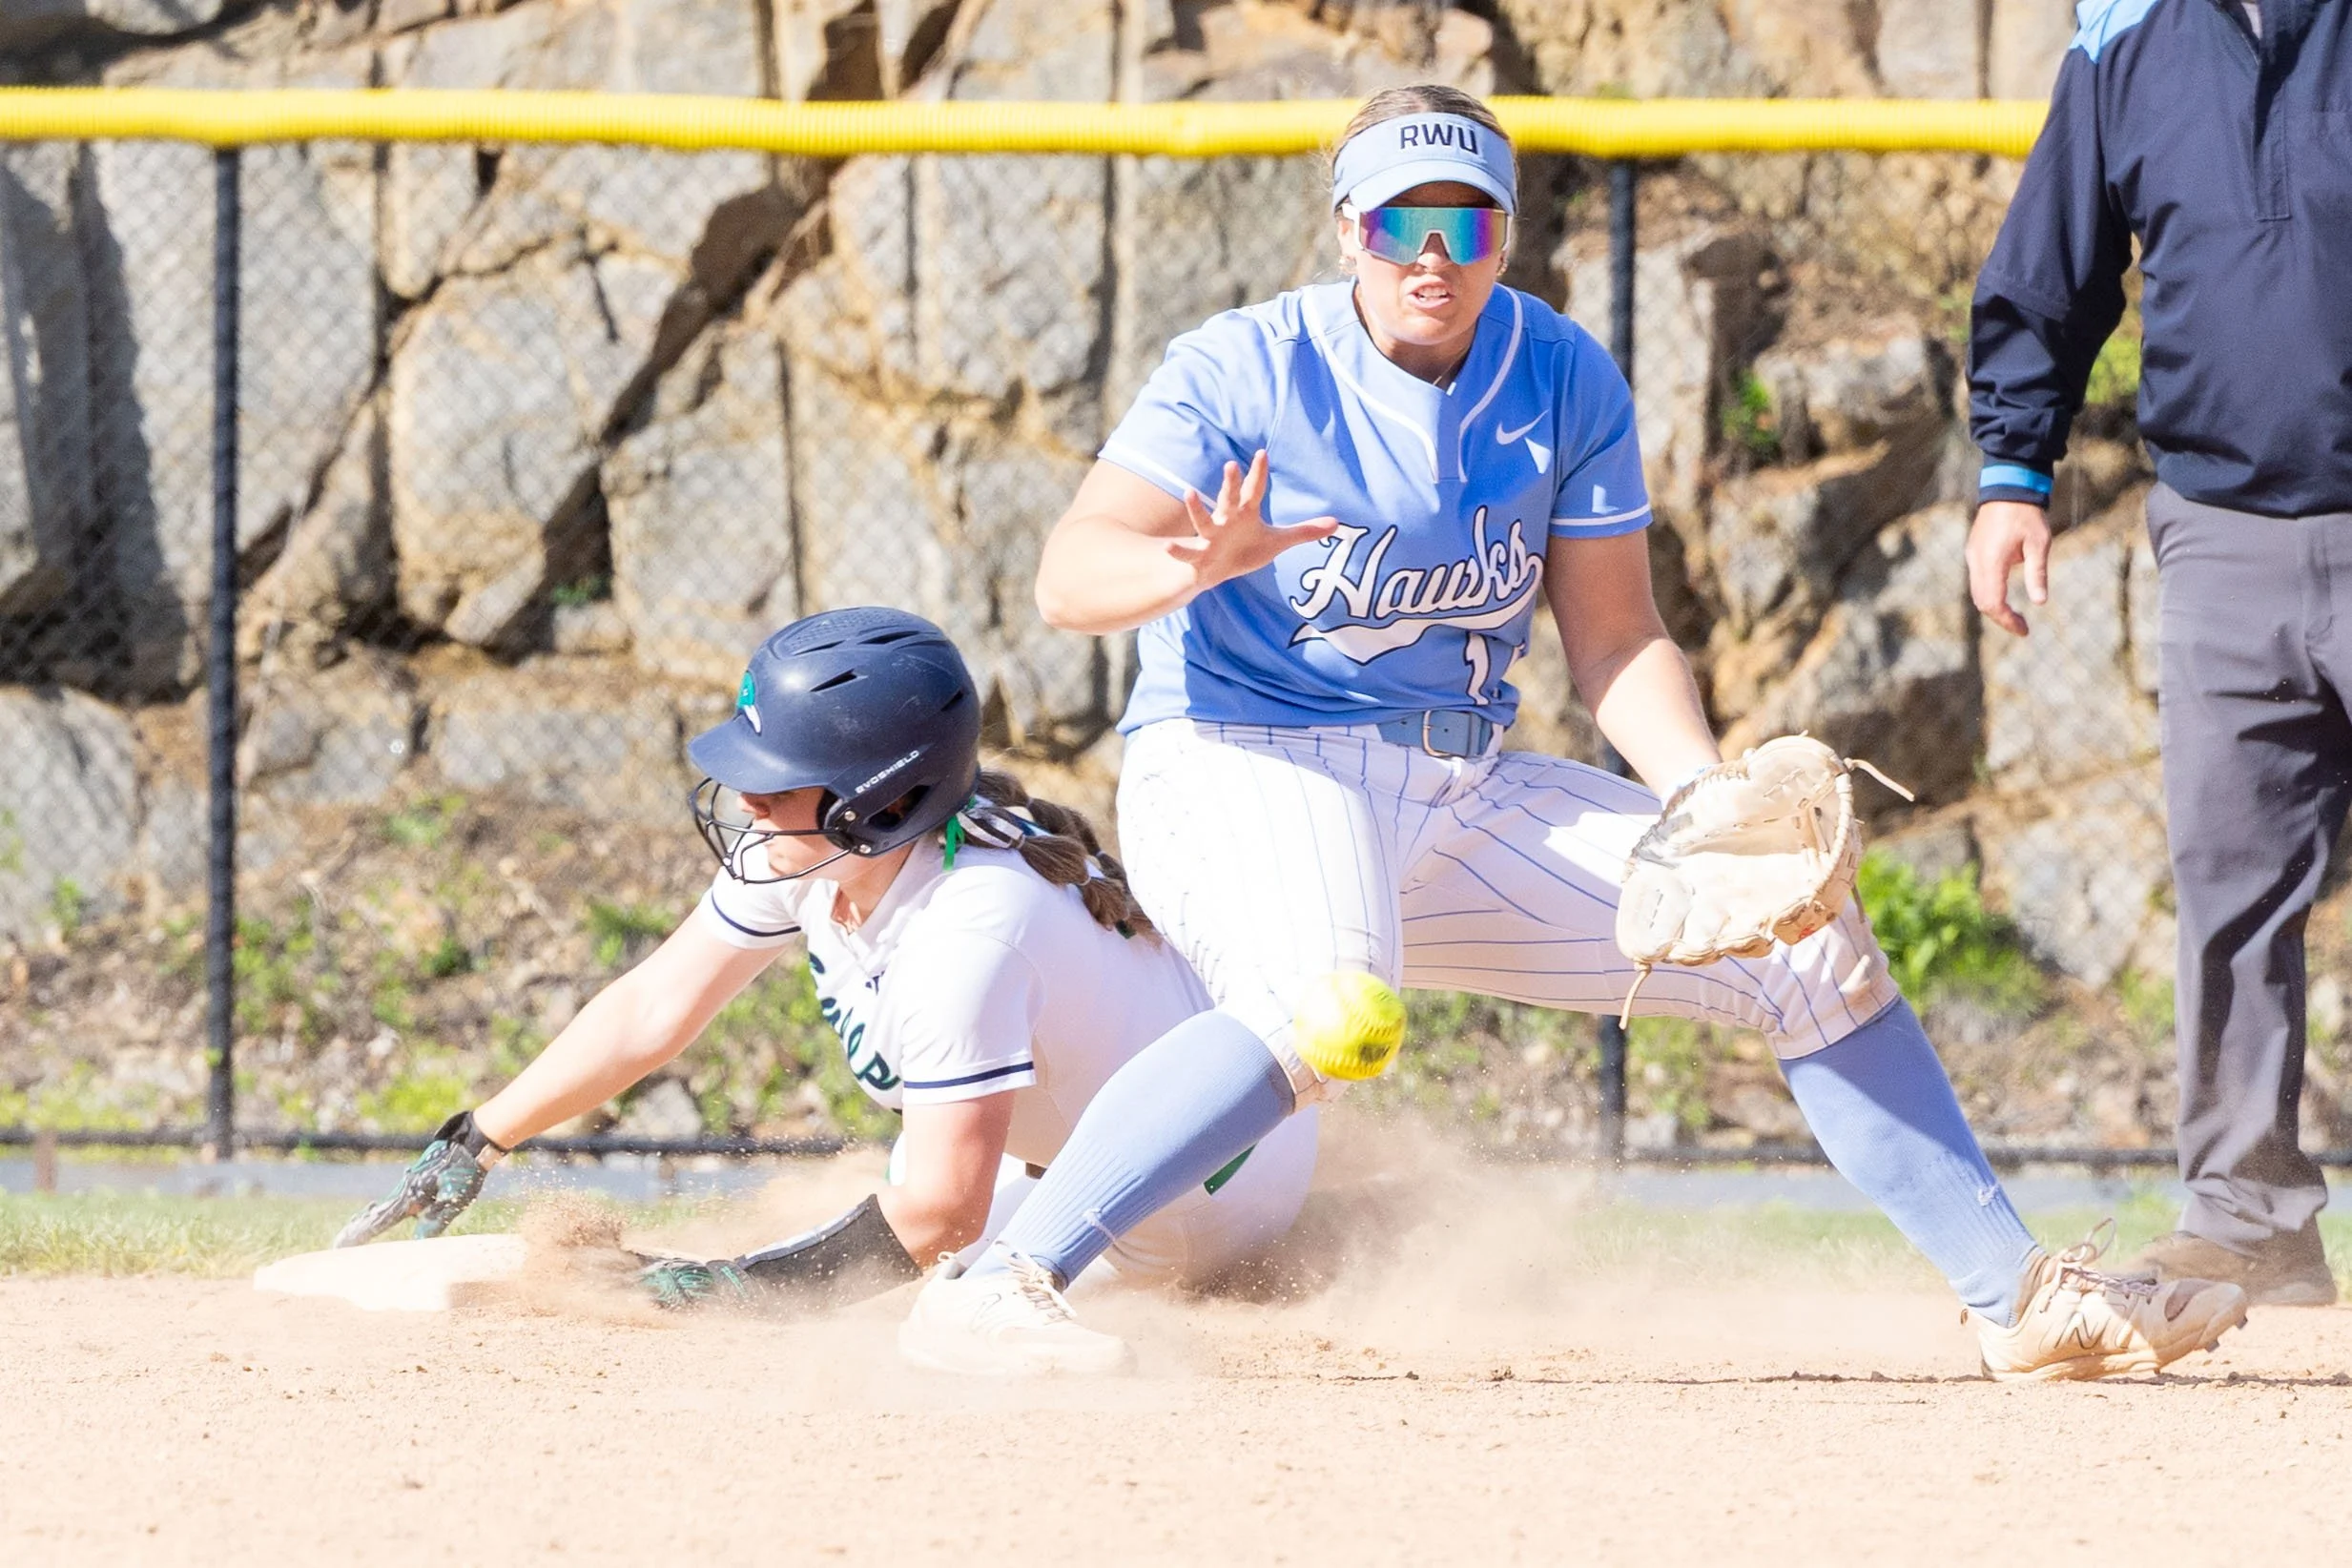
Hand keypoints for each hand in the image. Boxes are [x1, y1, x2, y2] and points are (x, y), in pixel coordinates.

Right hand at [332, 1111, 490, 1246]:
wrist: (471, 1144)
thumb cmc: (466, 1172)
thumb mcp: (456, 1200)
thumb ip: (437, 1220)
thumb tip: (417, 1241)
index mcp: (412, 1196)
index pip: (381, 1220)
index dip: (362, 1233)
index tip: (342, 1243)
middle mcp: (406, 1189)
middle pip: (379, 1213)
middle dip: (361, 1227)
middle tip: (340, 1241)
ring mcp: (411, 1183)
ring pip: (387, 1205)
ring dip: (370, 1217)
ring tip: (353, 1228)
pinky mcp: (418, 1179)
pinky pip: (396, 1198)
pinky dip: (384, 1207)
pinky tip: (377, 1209)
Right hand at [1167, 451, 1336, 592]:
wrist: (1216, 572)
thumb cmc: (1245, 550)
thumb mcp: (1277, 542)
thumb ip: (1304, 532)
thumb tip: (1337, 523)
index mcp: (1245, 513)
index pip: (1254, 490)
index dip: (1258, 473)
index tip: (1262, 453)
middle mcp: (1226, 520)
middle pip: (1229, 498)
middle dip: (1230, 483)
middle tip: (1231, 465)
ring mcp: (1210, 537)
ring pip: (1202, 520)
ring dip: (1196, 508)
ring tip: (1189, 492)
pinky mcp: (1199, 556)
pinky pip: (1187, 552)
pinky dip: (1178, 550)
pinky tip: (1168, 547)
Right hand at [1967, 500, 2052, 637]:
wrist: (2008, 488)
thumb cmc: (2027, 515)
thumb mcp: (2039, 544)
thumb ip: (2037, 574)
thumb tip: (2040, 602)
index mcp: (1993, 561)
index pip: (1993, 602)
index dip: (2008, 620)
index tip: (2024, 630)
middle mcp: (1977, 562)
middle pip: (1982, 602)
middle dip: (2001, 618)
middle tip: (2022, 627)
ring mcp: (1972, 557)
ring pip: (1977, 593)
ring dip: (1994, 607)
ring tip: (2014, 615)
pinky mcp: (1973, 552)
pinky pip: (1977, 581)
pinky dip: (1989, 594)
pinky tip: (2004, 595)